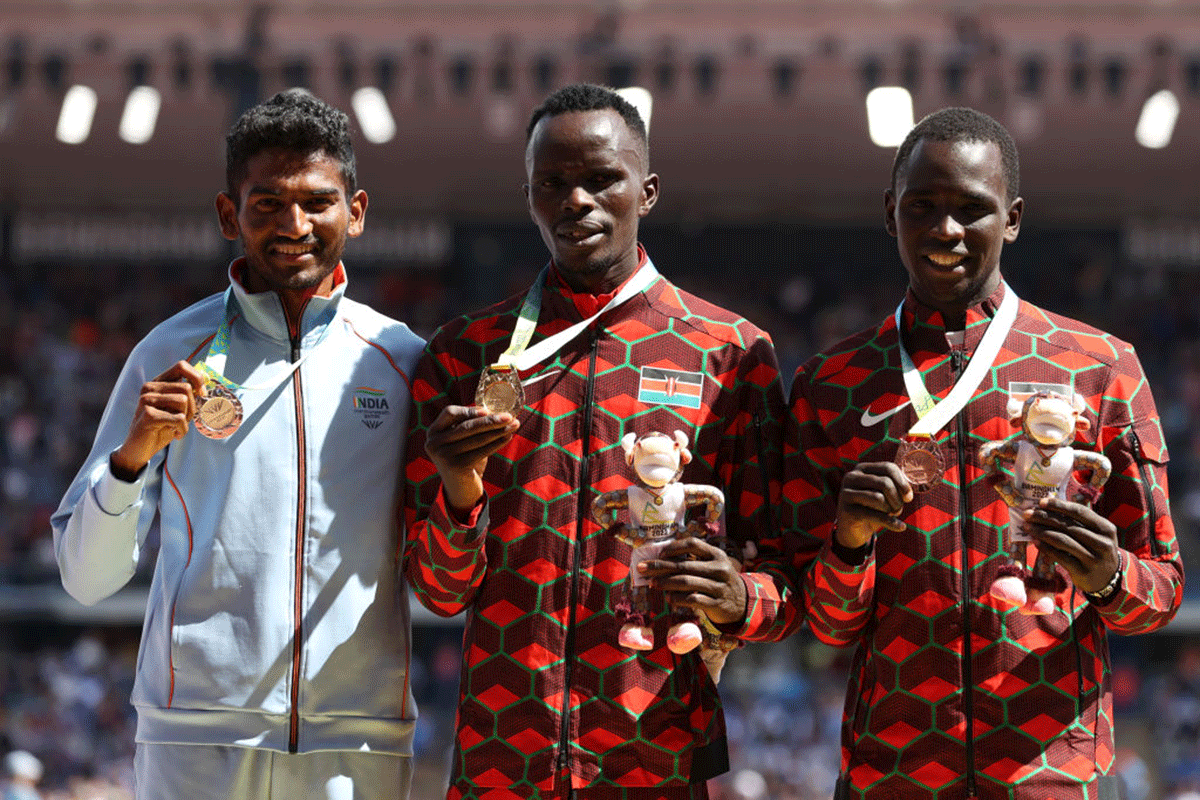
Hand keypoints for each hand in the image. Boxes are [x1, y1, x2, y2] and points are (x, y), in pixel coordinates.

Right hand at [111, 361, 205, 477]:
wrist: (138, 449)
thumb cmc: (160, 428)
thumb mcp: (177, 409)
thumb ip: (188, 396)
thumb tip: (204, 388)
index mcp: (158, 383)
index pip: (181, 366)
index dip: (196, 378)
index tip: (201, 393)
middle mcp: (150, 388)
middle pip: (186, 387)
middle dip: (192, 407)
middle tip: (184, 420)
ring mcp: (147, 400)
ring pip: (183, 401)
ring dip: (186, 418)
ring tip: (176, 426)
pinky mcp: (148, 415)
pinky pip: (179, 418)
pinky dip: (182, 429)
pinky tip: (174, 434)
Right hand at [425, 405, 518, 511]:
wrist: (460, 490)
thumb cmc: (463, 459)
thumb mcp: (461, 441)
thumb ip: (469, 426)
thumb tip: (495, 410)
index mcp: (433, 432)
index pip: (450, 412)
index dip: (469, 410)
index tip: (488, 410)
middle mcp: (434, 443)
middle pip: (466, 426)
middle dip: (490, 420)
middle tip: (509, 416)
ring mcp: (443, 455)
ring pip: (476, 438)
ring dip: (498, 430)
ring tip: (514, 425)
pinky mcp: (456, 467)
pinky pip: (482, 451)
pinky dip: (497, 443)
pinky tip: (508, 437)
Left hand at [639, 536, 746, 626]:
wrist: (742, 603)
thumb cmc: (719, 580)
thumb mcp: (714, 565)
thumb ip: (695, 560)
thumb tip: (662, 558)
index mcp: (717, 554)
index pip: (692, 544)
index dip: (673, 547)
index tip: (659, 554)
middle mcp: (719, 568)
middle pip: (684, 565)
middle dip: (660, 567)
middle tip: (643, 568)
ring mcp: (719, 587)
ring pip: (686, 582)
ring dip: (665, 583)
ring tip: (652, 584)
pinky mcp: (717, 604)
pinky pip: (693, 599)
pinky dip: (677, 598)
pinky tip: (669, 598)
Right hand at [835, 461, 912, 548]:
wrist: (852, 529)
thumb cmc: (872, 508)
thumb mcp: (883, 494)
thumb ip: (895, 487)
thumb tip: (907, 494)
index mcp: (862, 469)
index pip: (888, 468)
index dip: (902, 483)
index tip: (908, 498)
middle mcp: (851, 477)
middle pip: (885, 483)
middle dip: (897, 499)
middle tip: (898, 509)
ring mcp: (846, 493)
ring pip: (879, 498)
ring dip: (891, 509)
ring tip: (891, 515)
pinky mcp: (847, 510)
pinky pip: (874, 515)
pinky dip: (891, 522)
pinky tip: (901, 527)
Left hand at [1022, 497, 1119, 594]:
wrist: (1107, 579)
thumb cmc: (1096, 550)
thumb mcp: (1096, 534)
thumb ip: (1078, 521)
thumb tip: (1048, 505)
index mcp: (1106, 528)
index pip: (1080, 512)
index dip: (1059, 506)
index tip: (1041, 502)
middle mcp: (1103, 543)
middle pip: (1068, 526)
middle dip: (1044, 518)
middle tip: (1027, 514)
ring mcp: (1094, 559)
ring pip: (1063, 541)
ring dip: (1042, 532)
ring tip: (1027, 527)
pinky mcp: (1083, 572)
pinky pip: (1060, 557)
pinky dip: (1046, 548)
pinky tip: (1035, 542)